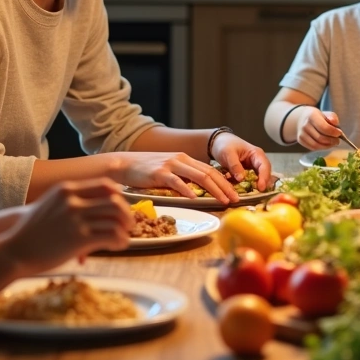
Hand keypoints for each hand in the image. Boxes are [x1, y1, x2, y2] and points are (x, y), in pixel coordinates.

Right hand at [3, 179, 132, 275]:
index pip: (105, 185)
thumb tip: (96, 206)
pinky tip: (118, 246)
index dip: (120, 196)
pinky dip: (120, 241)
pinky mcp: (79, 238)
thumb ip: (71, 201)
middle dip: (126, 213)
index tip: (123, 207)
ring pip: (115, 218)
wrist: (14, 251)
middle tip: (129, 224)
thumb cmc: (31, 232)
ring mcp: (76, 219)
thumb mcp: (50, 205)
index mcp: (66, 190)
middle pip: (114, 201)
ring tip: (124, 237)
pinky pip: (111, 235)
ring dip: (125, 229)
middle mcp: (72, 201)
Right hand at [114, 151, 239, 202]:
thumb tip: (198, 191)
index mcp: (185, 159)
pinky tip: (196, 198)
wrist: (124, 163)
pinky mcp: (159, 173)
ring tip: (223, 200)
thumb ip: (183, 177)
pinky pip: (177, 182)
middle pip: (209, 173)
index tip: (235, 194)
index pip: (211, 170)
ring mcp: (171, 165)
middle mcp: (181, 160)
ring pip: (198, 177)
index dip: (225, 182)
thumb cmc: (146, 170)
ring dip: (213, 189)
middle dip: (225, 187)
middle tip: (235, 199)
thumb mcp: (169, 170)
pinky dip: (188, 190)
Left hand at [210, 132, 272, 191]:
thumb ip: (235, 166)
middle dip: (262, 185)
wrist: (218, 143)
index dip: (264, 177)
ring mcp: (253, 169)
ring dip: (255, 187)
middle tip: (258, 195)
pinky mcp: (247, 174)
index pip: (264, 166)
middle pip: (265, 175)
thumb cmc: (224, 145)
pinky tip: (243, 192)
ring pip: (258, 180)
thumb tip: (241, 179)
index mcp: (256, 154)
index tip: (260, 188)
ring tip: (251, 195)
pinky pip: (250, 182)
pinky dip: (247, 187)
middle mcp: (258, 162)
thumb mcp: (228, 153)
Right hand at [296, 107, 341, 149]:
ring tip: (333, 143)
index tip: (339, 133)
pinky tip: (326, 145)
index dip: (333, 132)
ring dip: (327, 146)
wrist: (301, 118)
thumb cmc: (317, 116)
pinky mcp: (300, 140)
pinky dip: (321, 148)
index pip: (324, 127)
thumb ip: (332, 117)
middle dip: (332, 141)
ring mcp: (301, 134)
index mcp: (312, 116)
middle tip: (337, 140)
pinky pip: (313, 148)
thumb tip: (335, 124)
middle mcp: (305, 125)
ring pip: (316, 145)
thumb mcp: (325, 113)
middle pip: (321, 138)